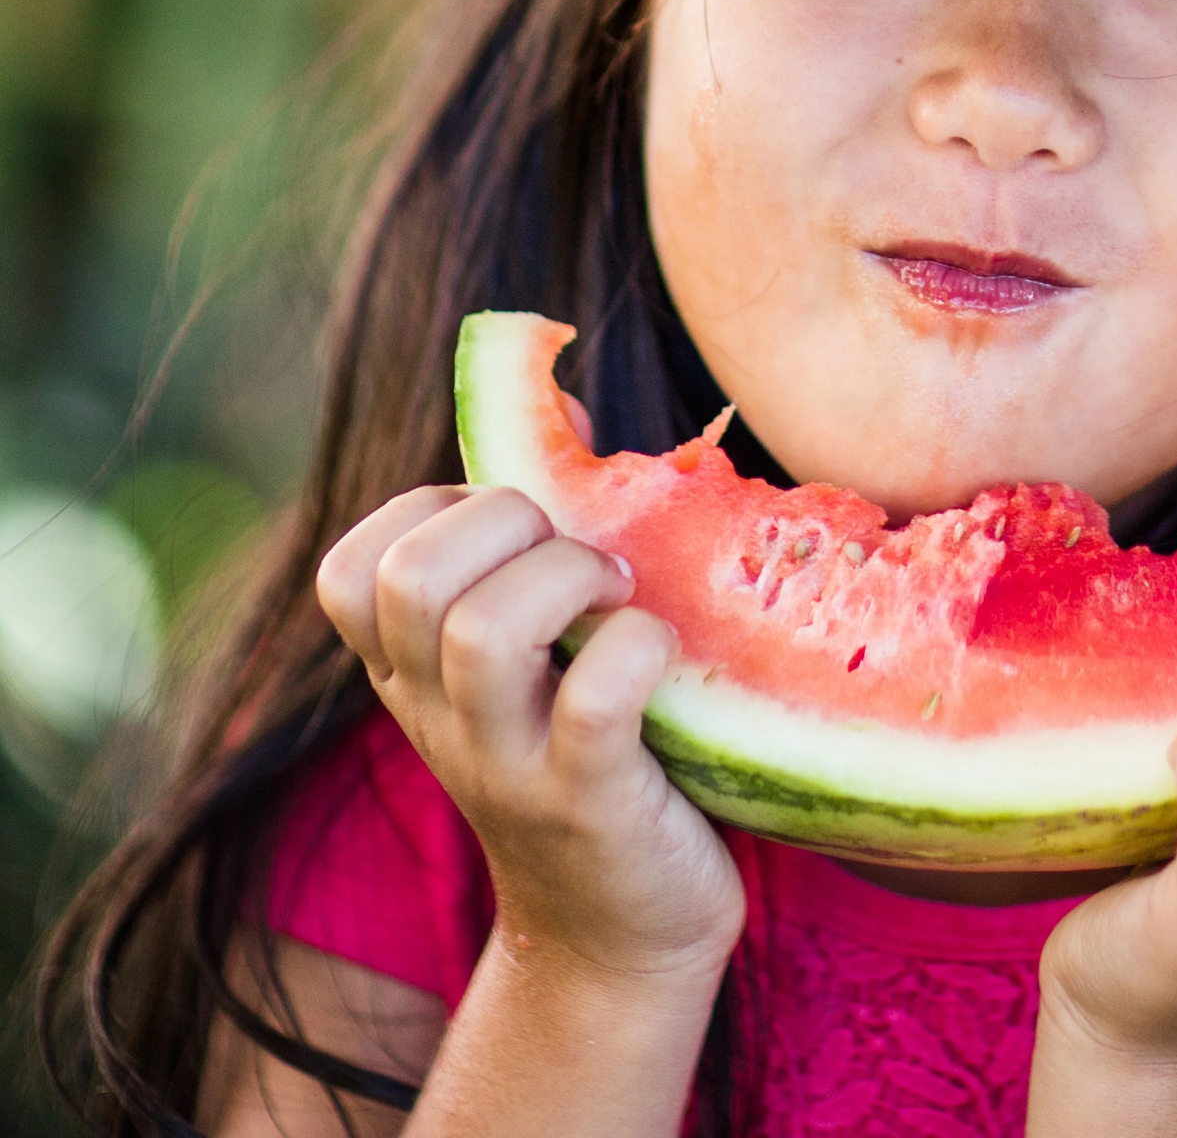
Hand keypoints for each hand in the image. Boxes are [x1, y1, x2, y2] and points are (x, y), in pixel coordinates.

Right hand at [316, 485, 744, 991]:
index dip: (431, 512)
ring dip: (565, 580)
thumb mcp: (535, 657)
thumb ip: (538, 540)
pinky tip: (660, 654)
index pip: (352, 565)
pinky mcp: (590, 803)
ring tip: (617, 596)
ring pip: (480, 629)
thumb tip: (570, 402)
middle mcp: (440, 718)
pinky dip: (636, 648)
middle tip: (578, 561)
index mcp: (415, 674)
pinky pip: (595, 700)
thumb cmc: (595, 758)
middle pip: (410, 577)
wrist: (620, 938)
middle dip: (502, 527)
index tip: (510, 533)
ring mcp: (507, 765)